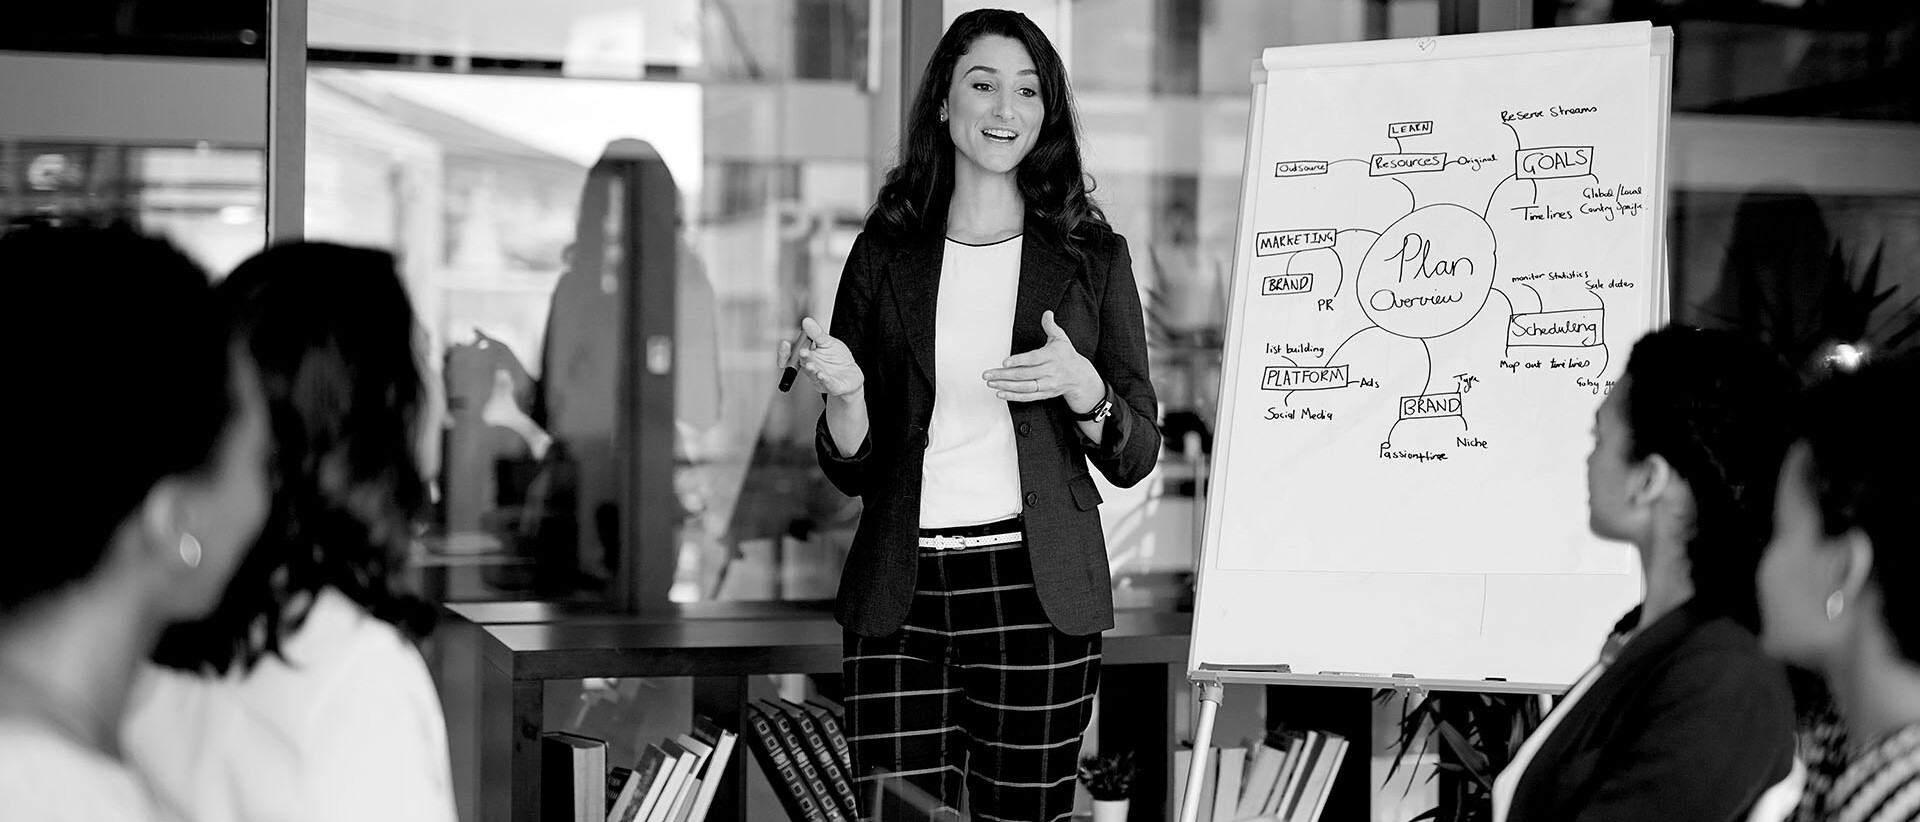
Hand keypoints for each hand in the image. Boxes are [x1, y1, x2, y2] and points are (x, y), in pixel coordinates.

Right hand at [779, 316, 863, 397]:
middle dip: (802, 358)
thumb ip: (817, 334)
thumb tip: (807, 321)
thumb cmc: (837, 359)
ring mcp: (821, 379)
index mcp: (807, 358)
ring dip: (812, 369)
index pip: (790, 357)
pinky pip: (828, 384)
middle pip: (802, 364)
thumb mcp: (828, 343)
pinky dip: (824, 379)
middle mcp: (811, 369)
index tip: (785, 343)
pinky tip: (822, 375)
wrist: (851, 375)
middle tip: (803, 351)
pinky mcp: (834, 386)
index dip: (785, 353)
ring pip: (813, 374)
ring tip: (811, 365)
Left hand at [984, 311, 1102, 411]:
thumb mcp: (1061, 338)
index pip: (1033, 359)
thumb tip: (1047, 314)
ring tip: (991, 383)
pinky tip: (1001, 393)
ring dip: (1006, 386)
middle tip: (988, 374)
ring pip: (1024, 387)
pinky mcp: (1044, 394)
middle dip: (1004, 375)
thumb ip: (1051, 326)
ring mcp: (1046, 384)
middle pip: (1024, 374)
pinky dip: (1013, 396)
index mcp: (1051, 356)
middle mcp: (1049, 372)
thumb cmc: (1067, 356)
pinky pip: (1027, 397)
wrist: (1079, 377)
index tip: (1005, 362)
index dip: (1018, 361)